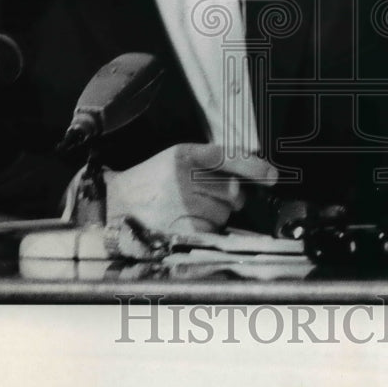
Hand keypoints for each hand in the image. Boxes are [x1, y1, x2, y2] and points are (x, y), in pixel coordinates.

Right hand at [103, 143, 277, 233]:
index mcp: (184, 154)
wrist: (116, 204)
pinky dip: (205, 231)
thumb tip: (248, 180)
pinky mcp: (182, 228)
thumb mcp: (175, 160)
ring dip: (215, 216)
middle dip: (230, 198)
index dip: (254, 168)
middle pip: (233, 192)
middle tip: (207, 197)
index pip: (228, 157)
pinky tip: (185, 223)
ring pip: (224, 214)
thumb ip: (208, 164)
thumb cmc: (151, 182)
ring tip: (188, 210)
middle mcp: (184, 176)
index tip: (272, 176)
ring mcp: (183, 203)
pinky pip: (212, 231)